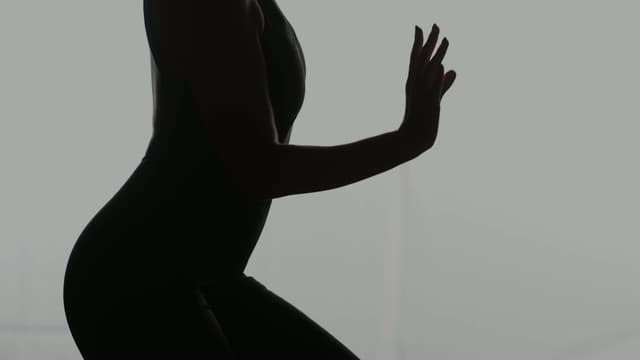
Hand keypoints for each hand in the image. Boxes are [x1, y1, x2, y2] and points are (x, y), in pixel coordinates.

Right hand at [399, 24, 455, 154]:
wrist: (412, 140)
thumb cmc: (422, 120)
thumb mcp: (435, 99)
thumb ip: (444, 84)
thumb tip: (453, 70)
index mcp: (414, 82)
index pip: (416, 58)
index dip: (419, 42)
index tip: (420, 27)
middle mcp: (416, 85)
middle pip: (422, 59)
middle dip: (429, 41)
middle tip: (435, 24)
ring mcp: (422, 94)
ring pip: (429, 71)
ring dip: (437, 55)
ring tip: (445, 39)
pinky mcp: (429, 105)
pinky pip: (433, 88)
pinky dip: (436, 77)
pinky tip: (441, 66)